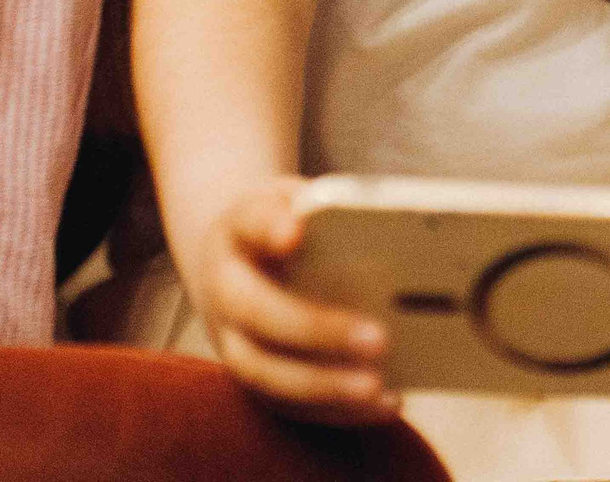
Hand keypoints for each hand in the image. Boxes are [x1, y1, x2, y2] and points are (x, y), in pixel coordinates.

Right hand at [187, 177, 396, 424]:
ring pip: (266, 374)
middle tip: (379, 338)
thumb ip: (325, 203)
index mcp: (239, 234)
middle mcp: (225, 292)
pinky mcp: (254, 379)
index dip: (269, 228)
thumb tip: (379, 216)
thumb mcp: (294, 198)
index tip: (294, 232)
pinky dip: (336, 411)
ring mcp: (233, 342)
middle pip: (259, 316)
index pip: (250, 224)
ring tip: (378, 386)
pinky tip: (384, 402)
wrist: (233, 261)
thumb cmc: (284, 224)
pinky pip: (288, 405)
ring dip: (324, 387)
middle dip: (317, 330)